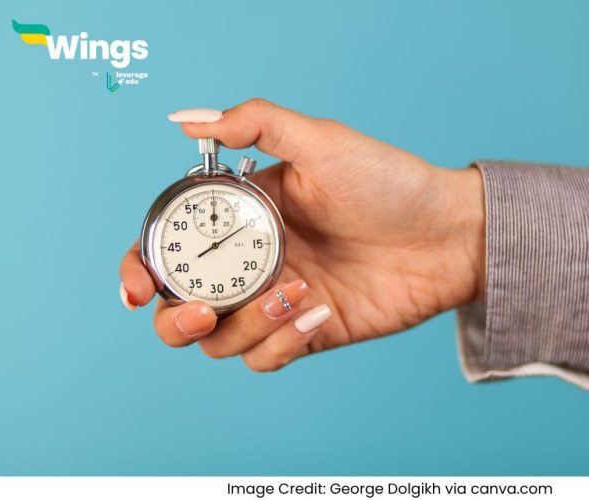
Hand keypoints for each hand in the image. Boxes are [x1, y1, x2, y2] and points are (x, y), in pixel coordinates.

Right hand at [119, 98, 484, 370]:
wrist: (449, 236)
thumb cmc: (390, 183)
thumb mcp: (321, 141)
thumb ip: (255, 125)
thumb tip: (184, 120)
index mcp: (243, 216)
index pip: (171, 248)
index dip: (142, 269)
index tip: (139, 286)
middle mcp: (254, 260)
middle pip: (182, 307)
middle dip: (176, 317)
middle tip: (203, 308)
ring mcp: (279, 300)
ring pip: (222, 339)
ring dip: (247, 324)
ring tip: (297, 290)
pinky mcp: (309, 331)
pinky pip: (268, 357)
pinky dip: (281, 342)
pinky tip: (318, 309)